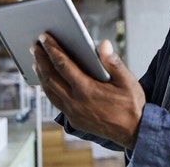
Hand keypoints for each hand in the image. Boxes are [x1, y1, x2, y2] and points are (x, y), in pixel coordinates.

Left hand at [31, 33, 145, 148]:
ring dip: (41, 75)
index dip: (52, 49)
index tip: (44, 37)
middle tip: (34, 46)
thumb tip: (103, 44)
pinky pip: (56, 102)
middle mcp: (75, 102)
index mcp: (87, 90)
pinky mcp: (74, 120)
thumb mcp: (127, 80)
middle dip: (41, 59)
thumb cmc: (132, 104)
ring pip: (50, 91)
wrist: (134, 132)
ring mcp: (73, 113)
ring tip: (36, 62)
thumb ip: (113, 62)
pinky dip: (48, 89)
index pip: (63, 64)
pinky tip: (48, 82)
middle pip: (51, 77)